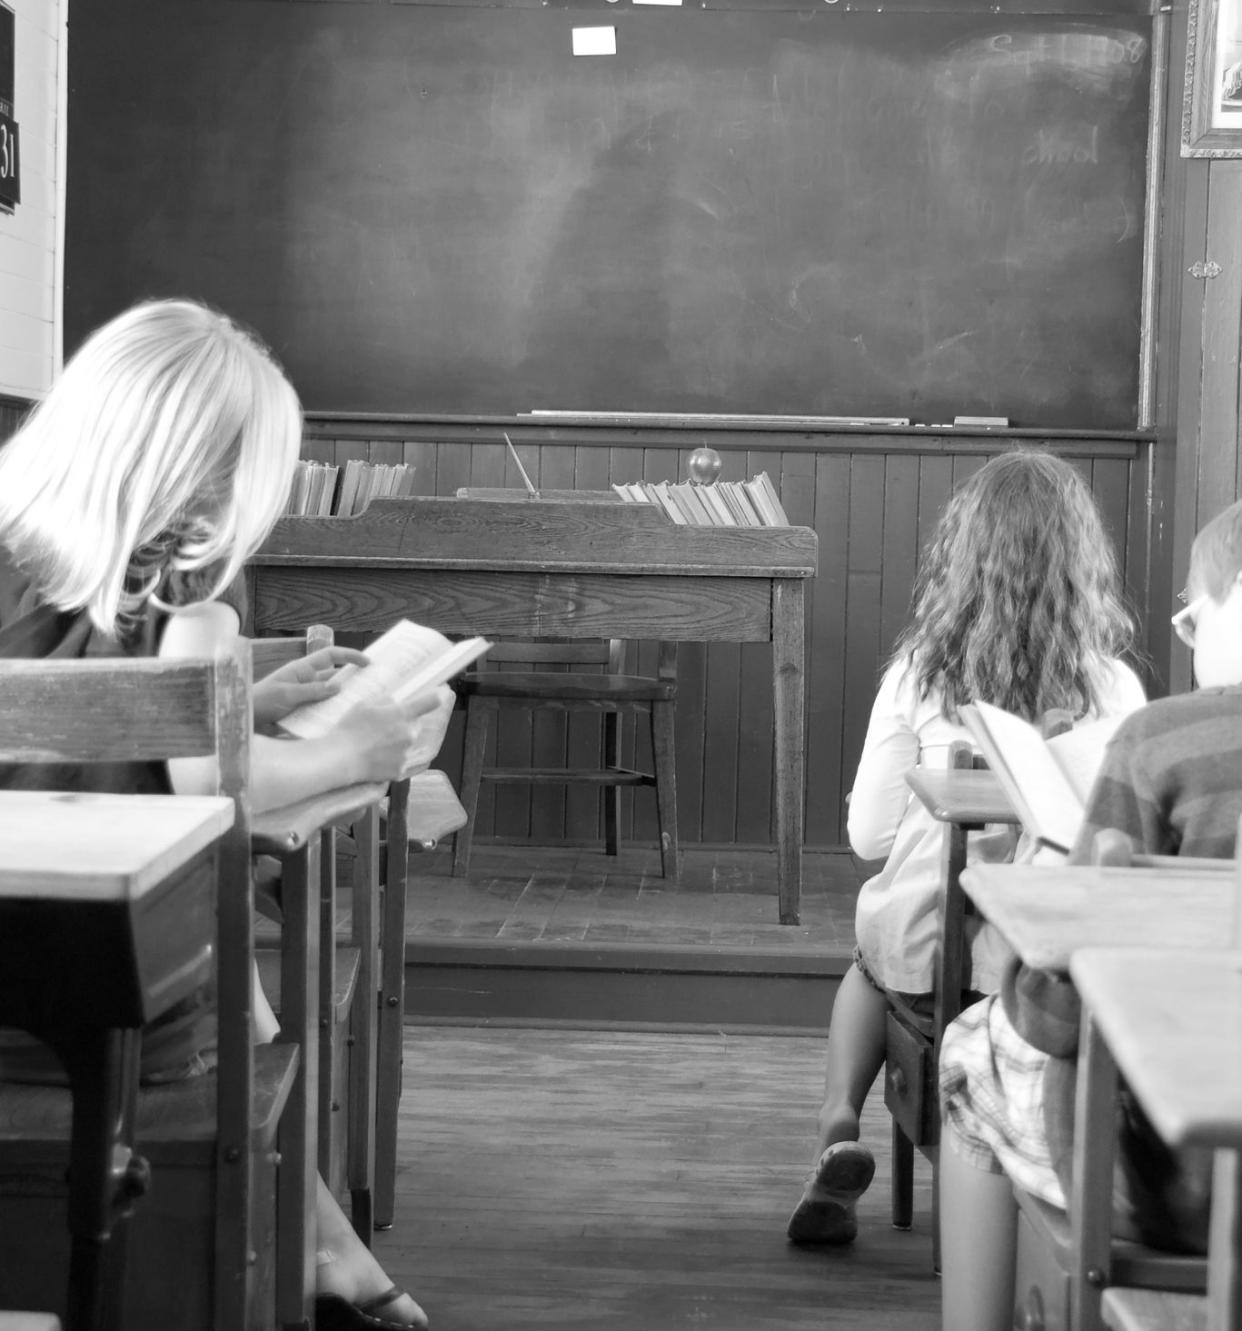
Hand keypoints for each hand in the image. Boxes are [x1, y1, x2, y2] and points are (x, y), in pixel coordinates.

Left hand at [253, 646, 370, 727]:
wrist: (242, 718)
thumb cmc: (260, 701)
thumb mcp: (287, 694)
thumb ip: (312, 690)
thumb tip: (338, 687)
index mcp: (303, 669)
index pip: (331, 656)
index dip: (350, 656)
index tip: (368, 663)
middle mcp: (306, 682)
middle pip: (335, 677)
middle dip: (353, 681)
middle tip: (373, 690)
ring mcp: (305, 698)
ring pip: (330, 697)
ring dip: (343, 702)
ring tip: (360, 711)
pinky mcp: (302, 714)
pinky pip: (321, 713)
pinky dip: (331, 717)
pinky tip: (340, 725)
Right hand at [338, 684, 455, 782]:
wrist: (340, 759)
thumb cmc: (350, 728)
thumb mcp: (366, 705)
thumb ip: (386, 700)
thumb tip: (395, 703)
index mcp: (402, 714)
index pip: (430, 701)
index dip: (439, 695)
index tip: (444, 692)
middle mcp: (410, 734)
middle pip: (415, 724)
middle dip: (405, 723)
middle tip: (384, 726)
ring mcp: (406, 754)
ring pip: (408, 743)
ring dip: (398, 741)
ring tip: (375, 744)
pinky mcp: (400, 770)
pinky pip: (400, 760)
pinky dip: (391, 758)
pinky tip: (376, 757)